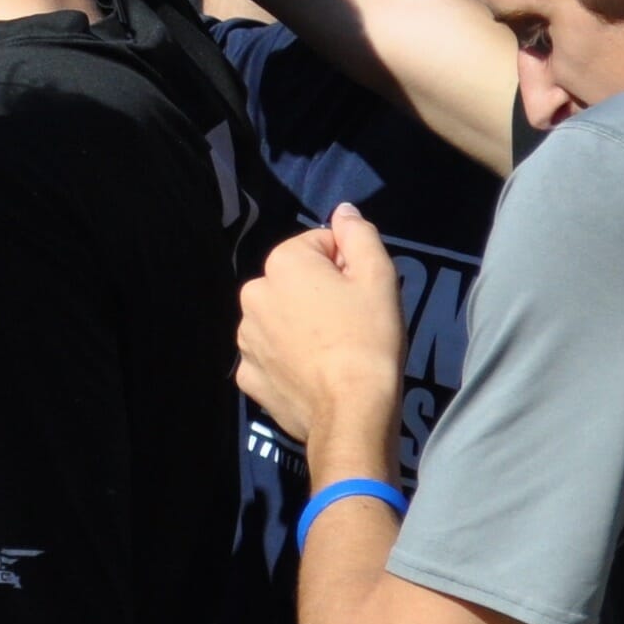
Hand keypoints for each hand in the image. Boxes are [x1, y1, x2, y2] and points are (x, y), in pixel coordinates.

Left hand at [234, 203, 404, 455]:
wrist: (352, 411)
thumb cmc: (369, 338)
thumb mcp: (378, 277)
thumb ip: (358, 234)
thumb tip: (342, 211)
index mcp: (281, 263)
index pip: (319, 246)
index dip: (347, 267)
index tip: (362, 295)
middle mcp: (252, 294)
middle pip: (295, 282)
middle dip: (320, 294)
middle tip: (351, 324)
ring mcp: (245, 339)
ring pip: (279, 318)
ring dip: (300, 326)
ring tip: (333, 352)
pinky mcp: (247, 376)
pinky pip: (270, 356)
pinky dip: (287, 361)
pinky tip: (313, 375)